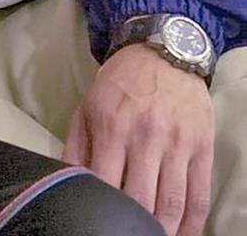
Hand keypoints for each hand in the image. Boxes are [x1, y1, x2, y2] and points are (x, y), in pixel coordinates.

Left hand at [63, 42, 212, 235]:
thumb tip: (65, 181)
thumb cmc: (121, 81)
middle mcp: (145, 136)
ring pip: (172, 205)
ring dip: (163, 230)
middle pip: (141, 200)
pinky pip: (199, 195)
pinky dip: (192, 224)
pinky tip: (182, 234)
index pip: (105, 184)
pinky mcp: (202, 147)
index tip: (100, 222)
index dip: (103, 211)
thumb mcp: (88, 104)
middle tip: (127, 232)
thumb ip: (76, 145)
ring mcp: (176, 143)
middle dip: (134, 225)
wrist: (164, 50)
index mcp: (112, 126)